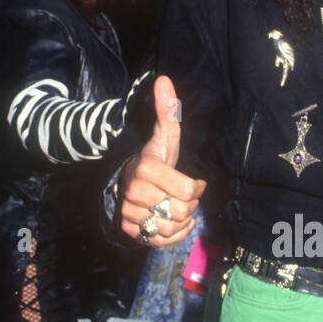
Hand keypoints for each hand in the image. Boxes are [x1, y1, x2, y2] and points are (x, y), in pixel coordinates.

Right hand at [118, 75, 205, 246]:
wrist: (126, 182)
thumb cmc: (154, 159)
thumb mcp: (163, 136)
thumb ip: (166, 111)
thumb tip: (164, 79)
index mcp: (146, 168)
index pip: (187, 189)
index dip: (196, 188)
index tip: (194, 182)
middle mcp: (133, 192)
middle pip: (181, 211)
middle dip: (189, 204)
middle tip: (183, 196)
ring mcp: (129, 213)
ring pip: (171, 228)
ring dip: (181, 221)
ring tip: (176, 208)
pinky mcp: (129, 231)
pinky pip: (160, 242)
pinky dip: (172, 235)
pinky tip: (172, 223)